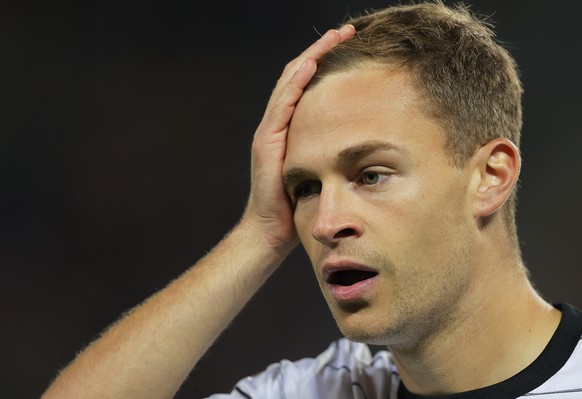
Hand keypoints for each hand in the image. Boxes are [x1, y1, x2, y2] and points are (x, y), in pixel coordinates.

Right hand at [242, 24, 355, 254]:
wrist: (272, 230)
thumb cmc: (298, 205)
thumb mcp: (321, 171)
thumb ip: (333, 153)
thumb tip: (367, 146)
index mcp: (291, 128)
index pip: (307, 86)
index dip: (326, 62)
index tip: (349, 46)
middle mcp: (278, 123)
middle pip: (298, 76)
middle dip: (322, 50)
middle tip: (345, 31)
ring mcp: (269, 130)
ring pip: (290, 82)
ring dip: (312, 56)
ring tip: (333, 37)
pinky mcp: (266, 140)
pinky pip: (282, 103)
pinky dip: (296, 81)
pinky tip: (312, 63)